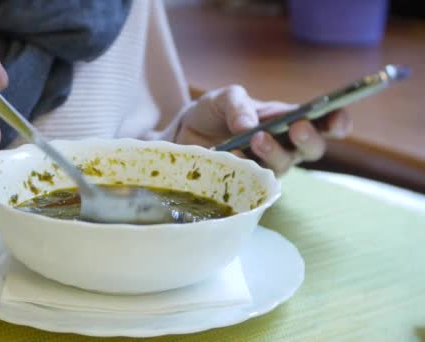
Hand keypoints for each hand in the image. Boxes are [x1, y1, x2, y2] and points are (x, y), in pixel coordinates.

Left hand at [175, 85, 351, 174]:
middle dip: (309, 138)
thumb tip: (250, 126)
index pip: (321, 122)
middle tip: (297, 127)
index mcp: (287, 119)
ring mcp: (265, 167)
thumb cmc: (211, 114)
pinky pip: (253, 181)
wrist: (181, 136)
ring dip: (274, 152)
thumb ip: (237, 104)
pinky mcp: (245, 183)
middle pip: (311, 149)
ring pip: (284, 166)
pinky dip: (244, 167)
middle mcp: (283, 145)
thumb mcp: (222, 98)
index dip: (337, 121)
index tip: (338, 118)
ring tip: (256, 138)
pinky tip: (231, 155)